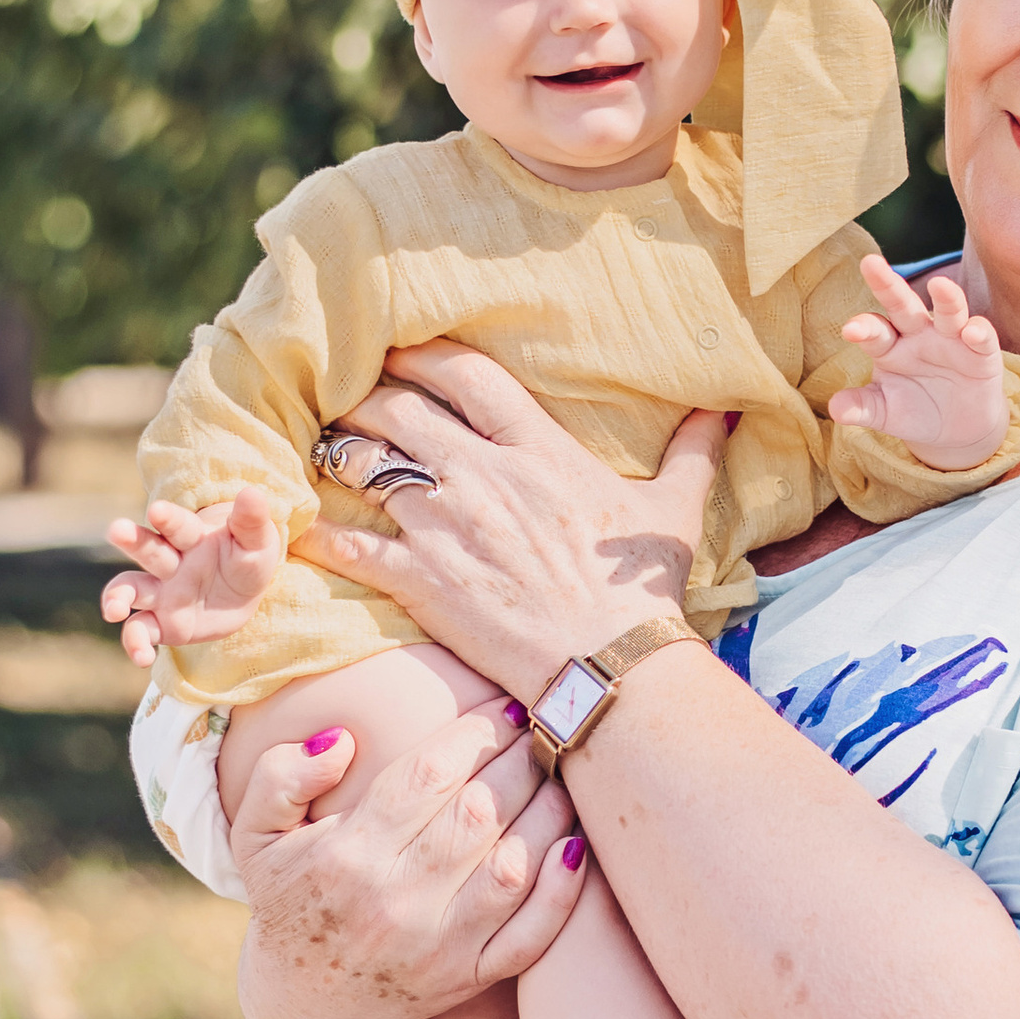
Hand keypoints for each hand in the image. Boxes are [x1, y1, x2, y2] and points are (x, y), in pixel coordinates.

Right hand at [100, 487, 286, 667]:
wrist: (243, 594)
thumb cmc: (247, 559)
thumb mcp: (257, 541)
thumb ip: (251, 521)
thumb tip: (251, 492)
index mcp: (193, 537)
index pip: (178, 526)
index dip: (168, 519)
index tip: (157, 511)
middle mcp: (170, 563)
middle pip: (147, 549)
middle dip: (132, 540)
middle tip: (116, 530)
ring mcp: (161, 593)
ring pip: (130, 590)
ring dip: (117, 597)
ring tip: (113, 610)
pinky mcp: (161, 623)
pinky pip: (141, 631)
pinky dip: (136, 643)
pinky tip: (142, 656)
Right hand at [233, 693, 586, 1018]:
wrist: (308, 1006)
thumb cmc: (290, 900)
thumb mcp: (257, 837)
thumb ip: (281, 777)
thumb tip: (342, 740)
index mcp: (347, 855)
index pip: (426, 776)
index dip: (474, 733)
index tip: (503, 707)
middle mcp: (395, 900)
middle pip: (478, 813)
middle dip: (521, 759)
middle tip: (545, 725)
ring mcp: (438, 944)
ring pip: (512, 865)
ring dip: (548, 810)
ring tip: (562, 771)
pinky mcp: (469, 976)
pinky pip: (530, 935)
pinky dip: (561, 892)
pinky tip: (576, 845)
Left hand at [287, 340, 728, 703]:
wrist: (610, 666)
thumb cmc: (641, 592)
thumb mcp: (675, 512)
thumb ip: (692, 452)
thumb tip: (723, 409)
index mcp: (538, 448)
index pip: (465, 374)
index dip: (422, 355)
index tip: (398, 352)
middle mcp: (482, 475)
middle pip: (397, 408)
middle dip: (363, 396)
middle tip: (347, 398)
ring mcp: (445, 527)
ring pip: (364, 463)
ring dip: (335, 450)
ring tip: (321, 449)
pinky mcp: (420, 580)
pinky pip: (348, 544)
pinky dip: (317, 532)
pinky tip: (296, 525)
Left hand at [825, 256, 1009, 468]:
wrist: (957, 429)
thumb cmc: (914, 411)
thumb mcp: (885, 411)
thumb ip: (862, 407)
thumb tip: (835, 409)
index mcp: (889, 345)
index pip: (874, 330)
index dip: (863, 327)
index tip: (851, 329)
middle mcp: (919, 334)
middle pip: (903, 305)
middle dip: (888, 285)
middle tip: (870, 263)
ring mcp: (952, 339)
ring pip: (949, 312)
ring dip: (947, 298)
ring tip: (940, 284)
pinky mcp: (982, 354)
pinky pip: (982, 337)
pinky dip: (980, 332)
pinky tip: (973, 330)